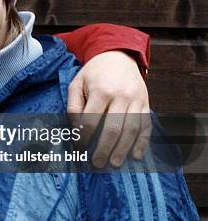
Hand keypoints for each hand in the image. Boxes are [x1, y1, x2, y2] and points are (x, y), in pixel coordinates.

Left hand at [67, 50, 151, 167]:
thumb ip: (73, 106)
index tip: (79, 149)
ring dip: (123, 149)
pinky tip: (136, 155)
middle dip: (104, 148)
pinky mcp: (146, 103)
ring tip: (114, 163)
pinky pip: (146, 125)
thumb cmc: (94, 73)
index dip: (85, 137)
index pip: (92, 120)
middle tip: (97, 164)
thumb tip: (76, 130)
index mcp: (101, 91)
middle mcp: (121, 96)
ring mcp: (137, 100)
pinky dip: (142, 142)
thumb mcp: (77, 83)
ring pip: (132, 129)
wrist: (118, 56)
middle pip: (113, 128)